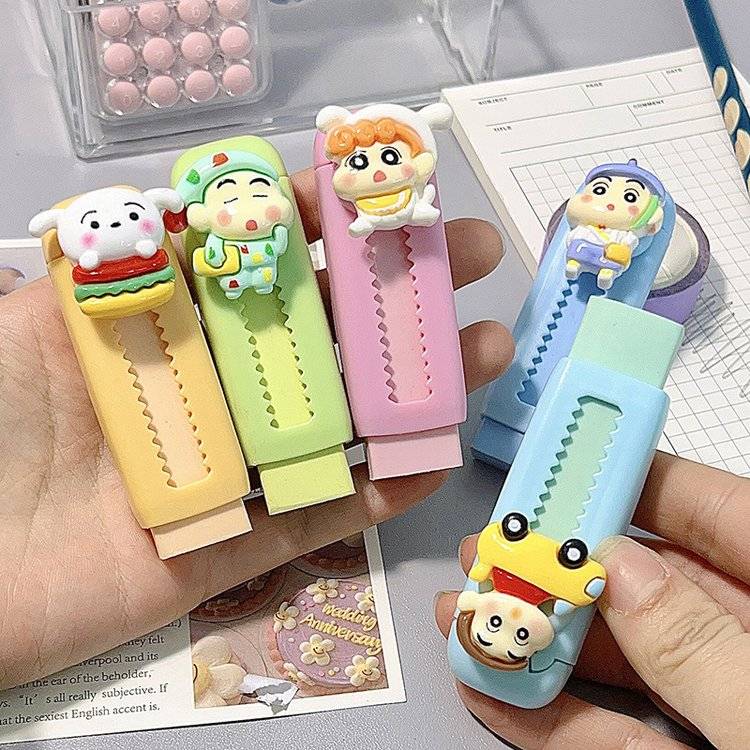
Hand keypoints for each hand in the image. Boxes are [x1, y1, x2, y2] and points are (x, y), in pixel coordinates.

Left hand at [0, 168, 511, 690]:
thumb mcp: (39, 322)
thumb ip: (117, 264)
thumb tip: (192, 200)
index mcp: (167, 332)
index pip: (259, 266)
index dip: (325, 225)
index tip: (387, 194)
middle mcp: (208, 394)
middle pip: (320, 340)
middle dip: (396, 293)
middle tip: (468, 258)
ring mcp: (227, 472)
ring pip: (336, 427)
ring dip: (413, 389)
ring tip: (485, 349)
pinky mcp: (228, 550)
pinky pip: (316, 520)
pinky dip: (378, 495)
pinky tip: (435, 461)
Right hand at [435, 453, 749, 748]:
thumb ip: (701, 645)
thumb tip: (622, 572)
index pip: (716, 512)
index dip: (639, 481)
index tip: (569, 468)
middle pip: (652, 584)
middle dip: (563, 568)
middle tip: (497, 550)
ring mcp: (725, 705)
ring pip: (627, 659)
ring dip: (543, 643)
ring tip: (471, 620)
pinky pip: (627, 734)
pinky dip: (563, 720)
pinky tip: (501, 699)